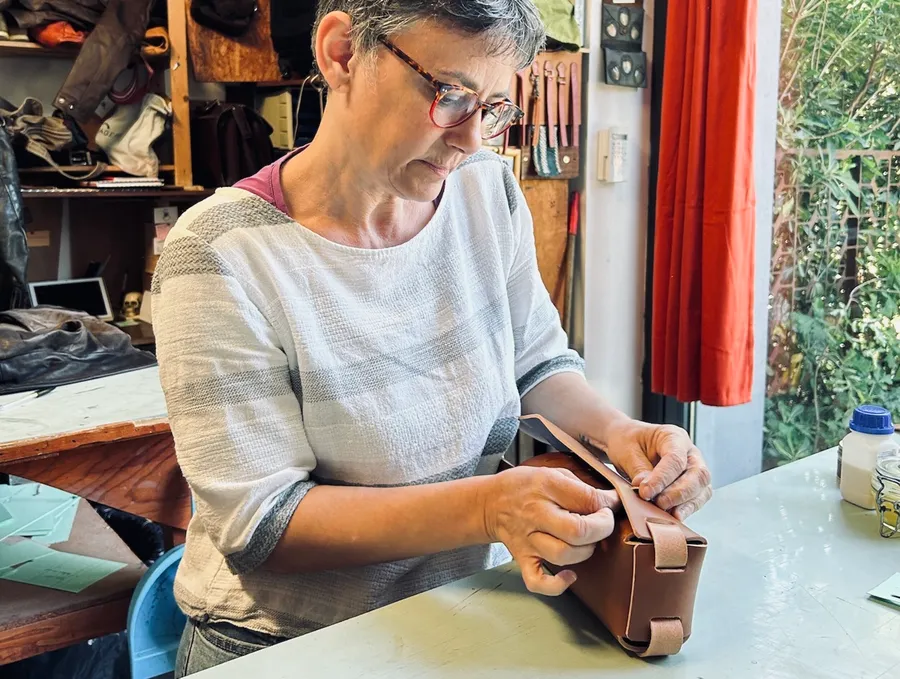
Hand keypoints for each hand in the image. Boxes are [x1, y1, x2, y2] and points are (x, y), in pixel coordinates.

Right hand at [482, 466, 619, 595]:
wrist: (490, 502)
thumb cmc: (525, 486)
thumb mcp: (551, 472)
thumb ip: (580, 486)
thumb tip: (611, 500)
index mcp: (546, 486)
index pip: (587, 498)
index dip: (608, 504)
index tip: (613, 504)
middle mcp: (536, 513)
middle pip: (577, 530)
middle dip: (602, 528)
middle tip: (604, 523)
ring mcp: (528, 540)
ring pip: (563, 555)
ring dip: (585, 551)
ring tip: (587, 542)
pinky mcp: (522, 559)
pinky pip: (537, 581)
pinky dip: (557, 585)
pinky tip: (569, 575)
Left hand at [594, 419, 711, 520]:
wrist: (626, 442)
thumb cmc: (627, 442)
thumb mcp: (626, 451)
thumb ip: (638, 470)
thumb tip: (647, 491)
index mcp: (674, 437)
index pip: (675, 459)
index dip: (662, 478)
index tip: (645, 492)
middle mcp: (690, 453)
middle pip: (698, 474)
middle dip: (679, 493)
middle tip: (658, 504)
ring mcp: (694, 469)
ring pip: (702, 489)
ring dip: (685, 504)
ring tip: (665, 513)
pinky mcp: (692, 486)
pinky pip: (697, 499)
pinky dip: (686, 509)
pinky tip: (673, 517)